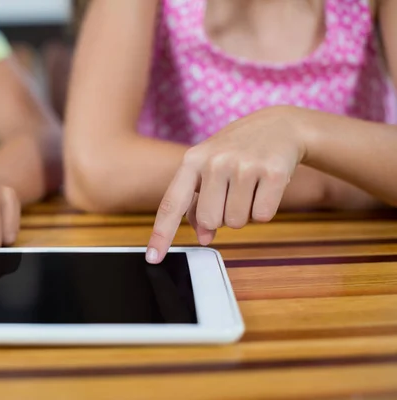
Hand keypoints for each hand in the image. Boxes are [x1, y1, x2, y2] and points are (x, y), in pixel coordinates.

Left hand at [146, 106, 307, 263]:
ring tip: (249, 187)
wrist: (279, 126)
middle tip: (232, 193)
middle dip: (221, 216)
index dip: (161, 233)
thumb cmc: (236, 151)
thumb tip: (203, 237)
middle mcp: (215, 161)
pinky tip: (265, 186)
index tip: (153, 258)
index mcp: (192, 160)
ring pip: (236, 222)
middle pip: (210, 221)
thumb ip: (198, 203)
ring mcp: (244, 165)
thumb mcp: (208, 169)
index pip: (172, 203)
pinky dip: (265, 209)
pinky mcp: (273, 172)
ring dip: (244, 213)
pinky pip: (263, 216)